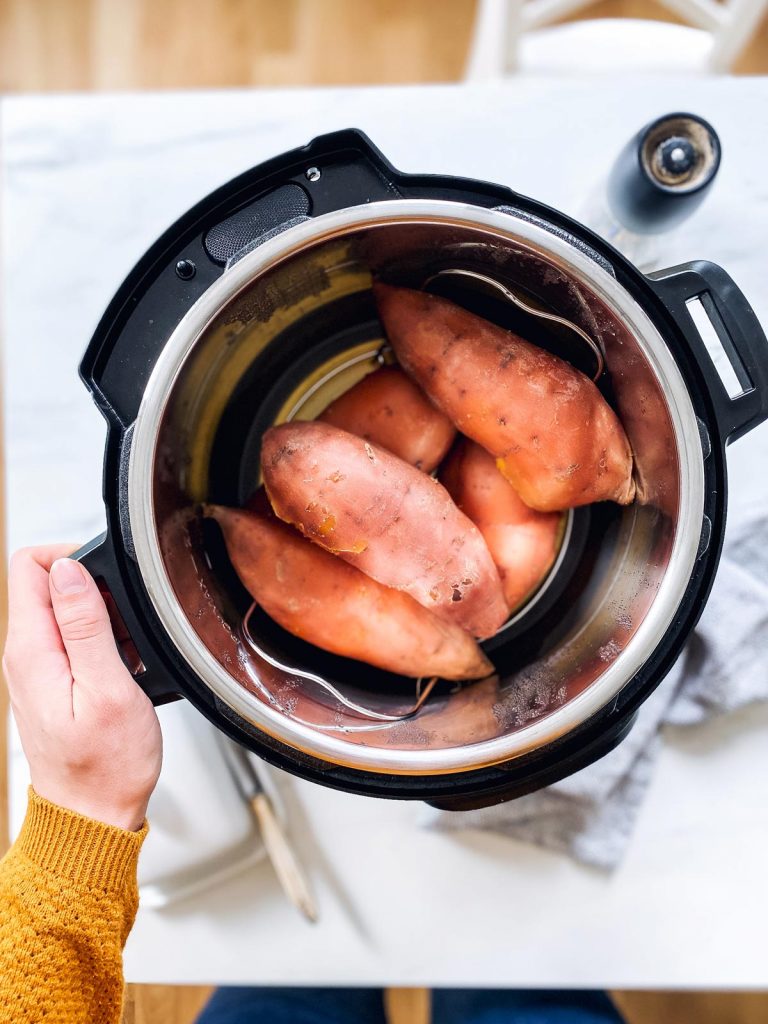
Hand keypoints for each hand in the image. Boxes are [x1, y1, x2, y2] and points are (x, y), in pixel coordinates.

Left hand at [3, 546, 161, 830]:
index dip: (72, 559)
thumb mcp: (108, 689)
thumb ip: (87, 625)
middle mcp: (25, 656)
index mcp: (32, 651)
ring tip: (127, 652)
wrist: (94, 815)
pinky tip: (122, 669)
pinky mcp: (54, 683)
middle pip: (48, 584)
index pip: (30, 567)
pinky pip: (76, 640)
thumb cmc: (105, 765)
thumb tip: (69, 571)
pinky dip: (104, 643)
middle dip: (94, 589)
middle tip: (126, 625)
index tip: (108, 581)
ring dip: (103, 618)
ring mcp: (37, 669)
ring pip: (66, 611)